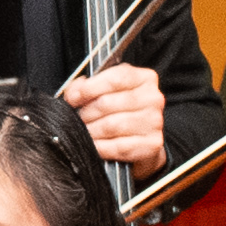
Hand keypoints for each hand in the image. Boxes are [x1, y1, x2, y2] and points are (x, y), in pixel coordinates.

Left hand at [60, 56, 164, 180]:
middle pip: (107, 103)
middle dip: (86, 113)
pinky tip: (94, 145)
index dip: (88, 88)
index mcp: (144, 78)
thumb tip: (73, 92)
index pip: (115, 78)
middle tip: (79, 119)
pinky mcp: (151, 144)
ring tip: (85, 132)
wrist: (138, 140)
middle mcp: (152, 98)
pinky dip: (99, 147)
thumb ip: (87, 86)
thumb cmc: (118, 112)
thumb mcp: (105, 90)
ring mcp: (154, 122)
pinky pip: (116, 147)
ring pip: (110, 126)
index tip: (72, 98)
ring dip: (90, 131)